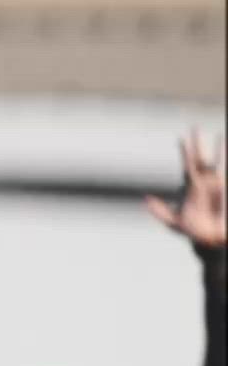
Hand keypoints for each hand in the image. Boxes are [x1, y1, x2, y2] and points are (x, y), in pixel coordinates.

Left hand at [147, 128, 224, 249]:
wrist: (210, 238)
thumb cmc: (192, 230)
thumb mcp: (173, 222)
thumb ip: (160, 211)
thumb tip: (145, 199)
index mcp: (190, 187)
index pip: (187, 165)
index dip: (184, 152)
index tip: (180, 138)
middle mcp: (203, 182)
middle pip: (199, 158)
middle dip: (197, 144)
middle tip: (194, 127)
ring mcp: (216, 185)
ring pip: (216, 162)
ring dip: (218, 149)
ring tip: (220, 135)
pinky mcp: (224, 189)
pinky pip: (226, 171)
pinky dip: (226, 161)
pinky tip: (226, 146)